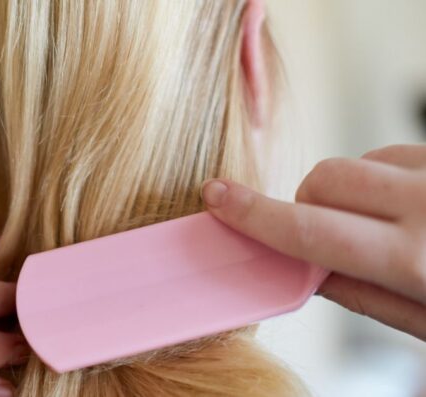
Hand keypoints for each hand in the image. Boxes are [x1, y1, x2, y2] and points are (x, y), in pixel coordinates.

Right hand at [201, 144, 425, 339]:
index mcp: (416, 259)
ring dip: (349, 192)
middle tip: (335, 238)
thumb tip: (307, 271)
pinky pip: (392, 152)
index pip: (308, 230)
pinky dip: (384, 177)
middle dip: (311, 206)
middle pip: (324, 181)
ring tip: (383, 224)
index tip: (217, 197)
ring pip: (356, 161)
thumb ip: (364, 295)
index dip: (252, 214)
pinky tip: (406, 205)